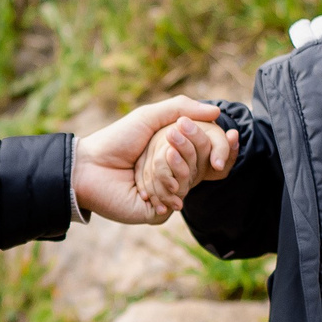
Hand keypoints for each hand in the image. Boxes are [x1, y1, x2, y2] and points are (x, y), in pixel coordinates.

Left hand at [75, 98, 226, 224]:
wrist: (90, 166)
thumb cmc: (117, 140)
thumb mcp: (149, 116)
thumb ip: (182, 108)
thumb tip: (217, 111)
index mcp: (176, 153)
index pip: (208, 152)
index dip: (223, 147)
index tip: (231, 136)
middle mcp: (174, 174)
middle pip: (199, 167)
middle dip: (185, 152)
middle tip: (166, 144)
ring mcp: (166, 194)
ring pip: (188, 185)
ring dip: (168, 171)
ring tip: (143, 165)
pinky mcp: (156, 213)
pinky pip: (174, 202)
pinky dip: (162, 189)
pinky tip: (143, 188)